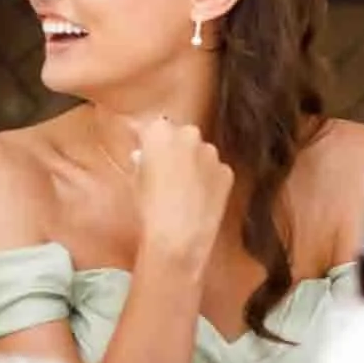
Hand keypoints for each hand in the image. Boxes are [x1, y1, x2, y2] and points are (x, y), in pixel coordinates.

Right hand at [130, 117, 232, 276]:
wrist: (178, 235)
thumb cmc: (148, 207)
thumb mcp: (136, 180)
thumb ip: (144, 161)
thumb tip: (146, 156)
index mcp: (160, 132)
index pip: (152, 128)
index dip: (148, 140)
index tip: (144, 149)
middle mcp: (189, 134)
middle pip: (181, 135)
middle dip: (175, 148)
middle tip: (165, 171)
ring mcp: (212, 152)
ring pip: (200, 153)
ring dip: (194, 164)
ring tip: (183, 190)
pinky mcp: (227, 171)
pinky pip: (215, 171)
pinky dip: (208, 180)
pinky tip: (199, 199)